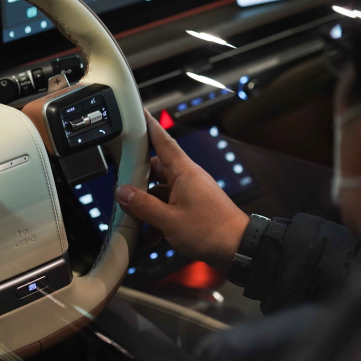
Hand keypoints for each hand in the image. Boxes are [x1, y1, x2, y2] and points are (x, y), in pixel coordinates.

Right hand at [115, 111, 249, 270]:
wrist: (239, 248)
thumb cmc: (212, 231)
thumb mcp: (169, 220)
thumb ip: (143, 205)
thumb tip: (122, 193)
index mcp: (183, 172)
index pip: (163, 140)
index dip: (149, 125)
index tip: (139, 111)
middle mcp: (187, 178)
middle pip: (155, 169)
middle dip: (137, 181)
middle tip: (121, 189)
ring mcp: (190, 192)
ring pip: (160, 191)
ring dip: (147, 206)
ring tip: (136, 222)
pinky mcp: (192, 207)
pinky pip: (168, 207)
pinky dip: (158, 219)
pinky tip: (150, 237)